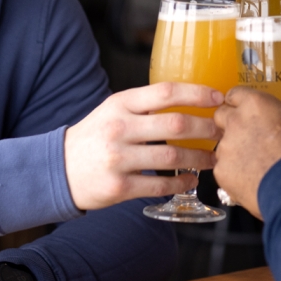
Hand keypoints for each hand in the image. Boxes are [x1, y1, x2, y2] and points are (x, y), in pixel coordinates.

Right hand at [64, 82, 223, 210]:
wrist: (58, 168)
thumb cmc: (96, 135)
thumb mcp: (114, 110)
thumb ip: (146, 104)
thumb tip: (192, 99)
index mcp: (121, 103)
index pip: (166, 92)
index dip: (197, 93)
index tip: (218, 98)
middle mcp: (119, 128)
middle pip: (176, 125)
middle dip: (206, 129)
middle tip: (222, 132)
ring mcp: (118, 159)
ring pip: (172, 158)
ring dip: (199, 159)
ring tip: (212, 159)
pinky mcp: (118, 187)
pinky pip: (159, 186)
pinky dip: (181, 184)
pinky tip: (191, 180)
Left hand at [213, 87, 280, 218]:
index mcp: (256, 105)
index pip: (235, 93)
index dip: (241, 100)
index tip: (248, 108)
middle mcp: (236, 123)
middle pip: (221, 116)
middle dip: (232, 122)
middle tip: (251, 133)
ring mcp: (226, 150)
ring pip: (223, 145)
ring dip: (235, 149)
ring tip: (256, 161)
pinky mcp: (223, 174)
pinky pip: (224, 169)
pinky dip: (235, 173)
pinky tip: (253, 178)